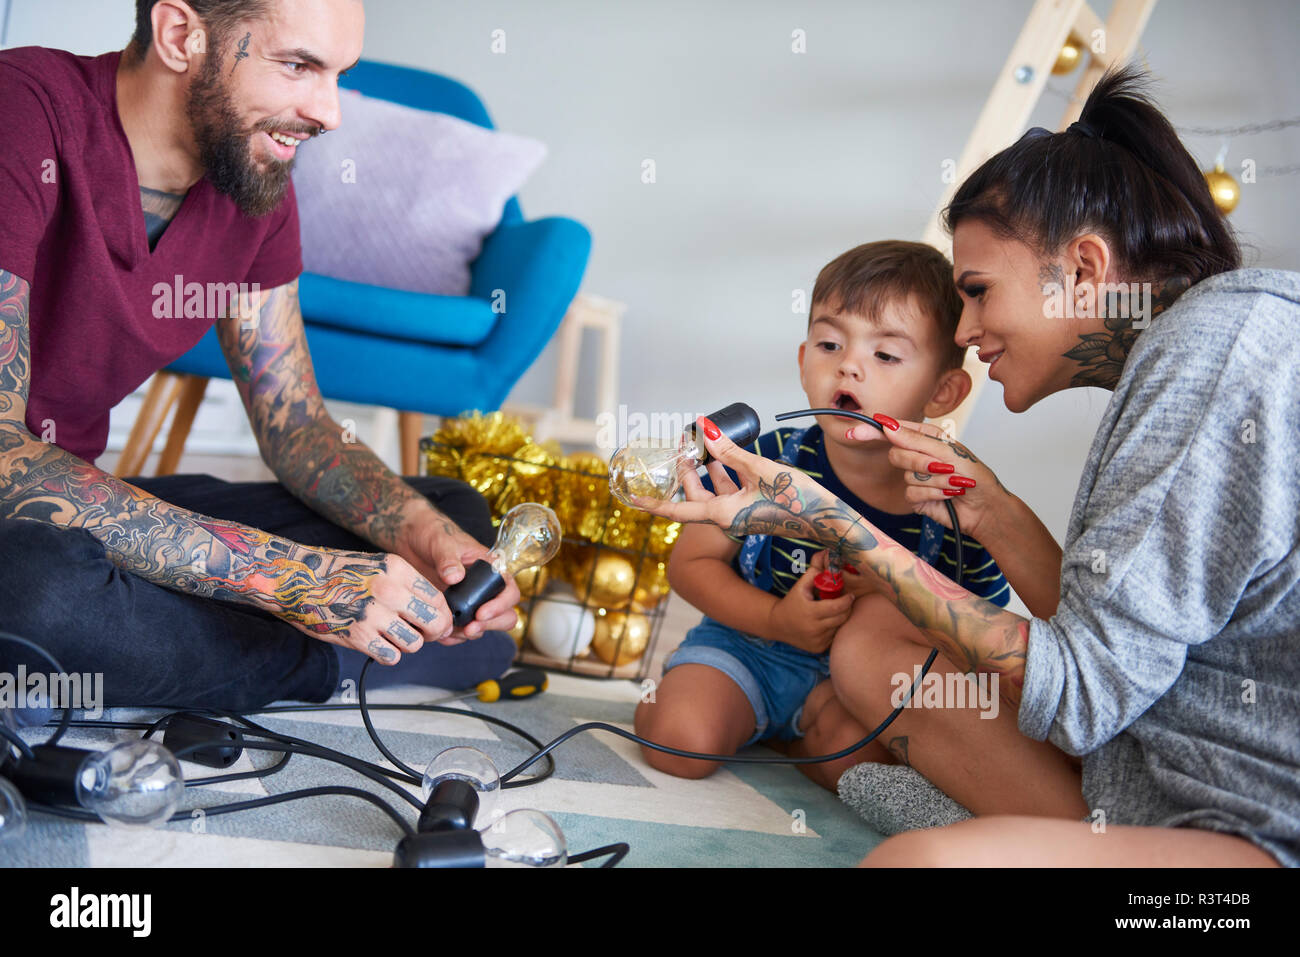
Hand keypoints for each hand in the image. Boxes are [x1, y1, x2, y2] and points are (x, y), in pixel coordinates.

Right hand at [274, 547, 455, 663]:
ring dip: (407, 644)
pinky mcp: (359, 636)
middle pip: (434, 622)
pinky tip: (378, 645)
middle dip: (433, 632)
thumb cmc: (339, 574)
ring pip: (414, 643)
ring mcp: (373, 614)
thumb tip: (435, 610)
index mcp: (397, 569)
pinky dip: (388, 655)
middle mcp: (389, 590)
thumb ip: (407, 585)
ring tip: (394, 637)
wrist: (299, 580)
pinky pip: (391, 656)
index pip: (438, 598)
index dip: (443, 614)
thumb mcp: (379, 565)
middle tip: (424, 634)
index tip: (439, 621)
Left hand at [396, 512, 520, 640]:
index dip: (501, 605)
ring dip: (470, 633)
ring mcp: (469, 601)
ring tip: (450, 631)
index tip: (481, 613)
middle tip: (469, 629)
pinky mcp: (453, 611)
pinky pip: (460, 631)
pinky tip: (441, 634)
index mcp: (490, 568)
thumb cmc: (432, 533)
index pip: (509, 590)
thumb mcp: (441, 542)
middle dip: (490, 625)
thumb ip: (448, 558)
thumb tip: (455, 577)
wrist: (410, 540)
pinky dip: (453, 637)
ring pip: (483, 626)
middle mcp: (484, 587)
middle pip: (504, 614)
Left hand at [630, 415, 832, 545]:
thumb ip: (730, 451)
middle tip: (681, 448)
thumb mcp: (761, 469)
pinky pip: (730, 494)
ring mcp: (741, 516)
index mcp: (722, 513)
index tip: (630, 497)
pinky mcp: (754, 511)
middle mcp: (727, 518)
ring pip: (712, 494)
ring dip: (705, 472)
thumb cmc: (798, 500)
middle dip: (684, 472)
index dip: (651, 502)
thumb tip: (705, 430)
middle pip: (693, 496)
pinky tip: (726, 459)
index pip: (676, 509)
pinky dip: (725, 476)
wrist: (830, 522)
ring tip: (701, 447)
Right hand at [767, 552, 853, 653]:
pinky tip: (829, 623)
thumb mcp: (801, 585)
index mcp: (811, 612)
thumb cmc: (792, 601)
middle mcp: (815, 629)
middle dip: (847, 609)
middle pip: (842, 618)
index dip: (848, 600)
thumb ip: (815, 570)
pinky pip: (834, 638)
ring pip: (839, 628)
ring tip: (837, 611)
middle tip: (846, 602)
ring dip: (841, 619)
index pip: (838, 607)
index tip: (851, 595)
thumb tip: (826, 552)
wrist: (778, 624)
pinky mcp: (818, 649)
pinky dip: (835, 630)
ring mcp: (817, 641)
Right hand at [848, 417, 1007, 542]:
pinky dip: (933, 494)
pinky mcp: (916, 499)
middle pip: (897, 455)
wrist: (986, 508)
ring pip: (907, 476)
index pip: (895, 432)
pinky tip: (948, 496)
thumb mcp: (948, 452)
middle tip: (943, 467)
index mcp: (925, 438)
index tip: (854, 432)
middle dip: (919, 462)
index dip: (874, 431)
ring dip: (934, 481)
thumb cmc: (975, 475)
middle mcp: (918, 457)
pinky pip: (912, 493)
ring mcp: (915, 479)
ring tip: (955, 484)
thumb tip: (887, 426)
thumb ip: (916, 440)